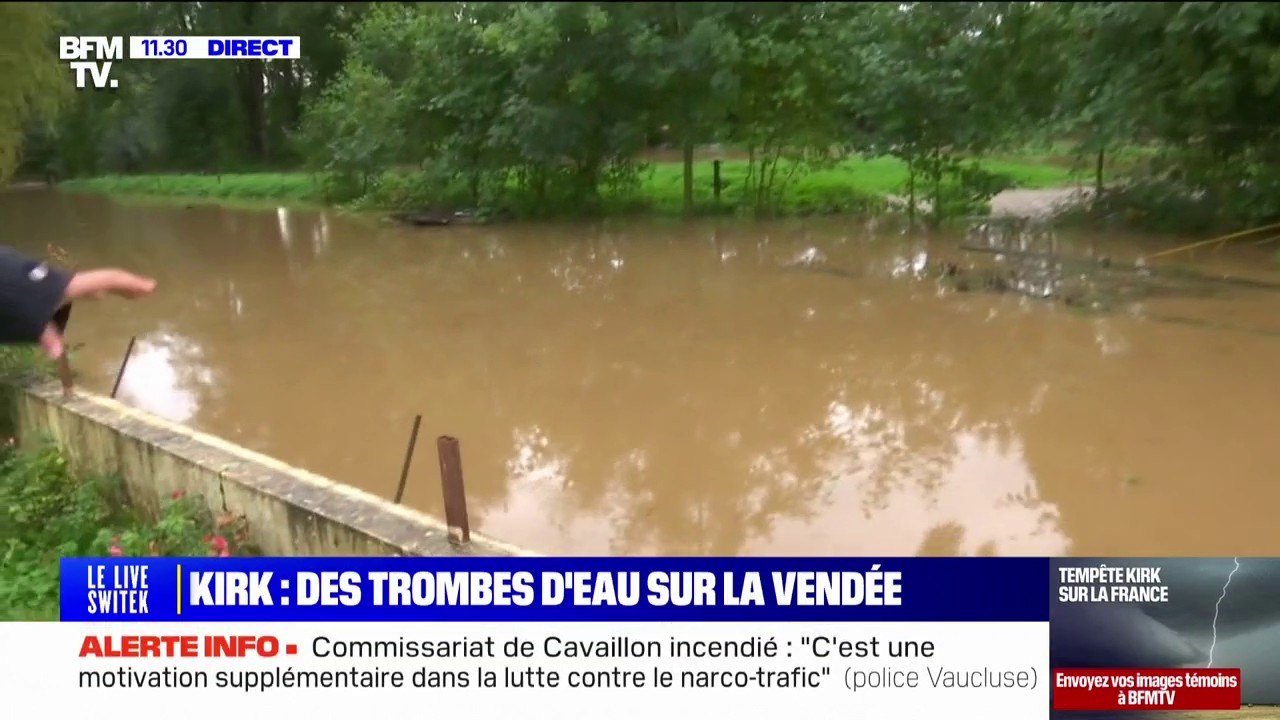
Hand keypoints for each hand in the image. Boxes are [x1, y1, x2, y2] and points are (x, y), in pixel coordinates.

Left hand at [39, 269, 156, 359]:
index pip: (106, 280)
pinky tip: (87, 300)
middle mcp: (67, 282)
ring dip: (103, 290)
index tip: (151, 287)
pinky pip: (76, 289)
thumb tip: (55, 354)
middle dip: (122, 287)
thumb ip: (44, 334)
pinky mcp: (47, 288)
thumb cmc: (15, 299)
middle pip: (101, 281)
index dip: (129, 283)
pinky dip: (87, 293)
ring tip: (114, 298)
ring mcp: (57, 283)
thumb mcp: (29, 318)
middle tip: (140, 293)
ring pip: (87, 284)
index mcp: (70, 286)